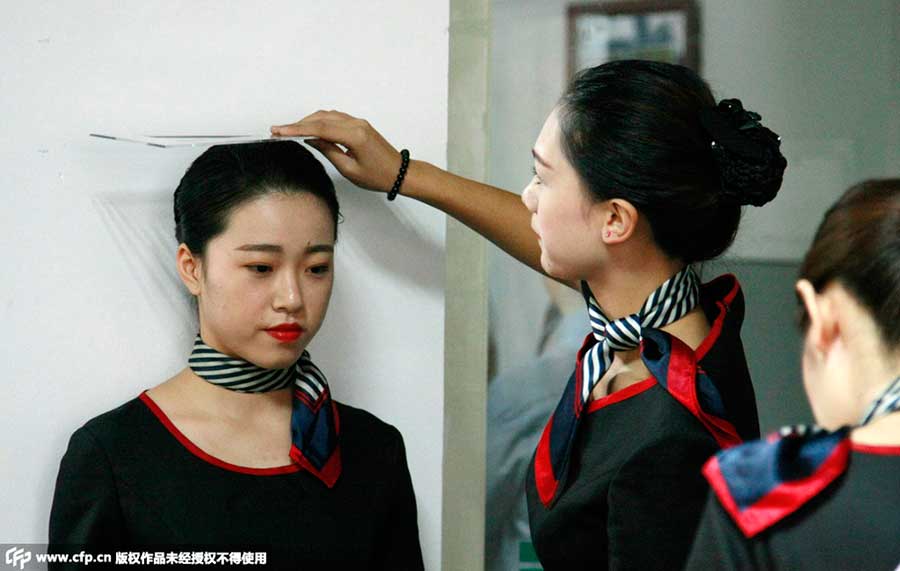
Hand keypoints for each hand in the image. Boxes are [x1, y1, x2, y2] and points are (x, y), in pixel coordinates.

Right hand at [271, 111, 401, 192]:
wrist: (400, 173)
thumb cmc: (378, 176)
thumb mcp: (349, 169)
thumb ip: (329, 151)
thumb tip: (311, 139)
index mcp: (354, 136)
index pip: (319, 129)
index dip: (296, 129)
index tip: (279, 131)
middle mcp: (356, 124)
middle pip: (321, 118)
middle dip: (298, 124)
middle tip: (278, 131)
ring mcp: (358, 122)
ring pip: (327, 116)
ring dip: (308, 121)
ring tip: (290, 131)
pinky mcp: (359, 124)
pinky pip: (335, 118)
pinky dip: (320, 121)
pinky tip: (309, 129)